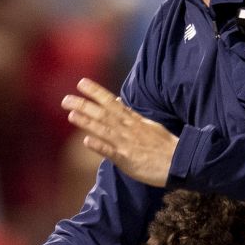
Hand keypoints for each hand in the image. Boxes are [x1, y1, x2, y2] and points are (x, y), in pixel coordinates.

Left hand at [62, 80, 177, 186]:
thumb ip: (130, 115)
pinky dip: (99, 145)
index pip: (111, 102)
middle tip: (65, 99)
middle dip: (84, 105)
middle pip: (103, 113)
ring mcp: (126, 143)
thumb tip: (117, 102)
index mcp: (132, 120)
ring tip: (71, 114)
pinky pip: (110, 152)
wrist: (179, 162)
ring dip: (87, 122)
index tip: (81, 83)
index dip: (96, 92)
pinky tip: (86, 141)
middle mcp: (127, 128)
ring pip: (104, 130)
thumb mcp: (147, 125)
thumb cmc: (163, 145)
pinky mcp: (127, 159)